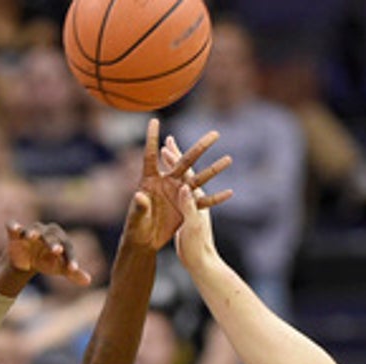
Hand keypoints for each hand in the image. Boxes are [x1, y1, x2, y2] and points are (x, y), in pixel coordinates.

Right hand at [0, 221, 90, 286]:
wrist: (26, 260)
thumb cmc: (48, 262)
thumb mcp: (60, 268)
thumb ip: (73, 273)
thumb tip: (88, 281)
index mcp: (60, 239)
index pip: (67, 247)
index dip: (71, 258)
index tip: (72, 270)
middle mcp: (46, 232)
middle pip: (51, 237)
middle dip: (53, 243)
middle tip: (57, 250)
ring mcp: (31, 231)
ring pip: (33, 229)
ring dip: (32, 232)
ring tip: (31, 236)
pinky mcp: (16, 233)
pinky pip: (13, 226)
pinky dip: (13, 226)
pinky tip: (14, 228)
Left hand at [124, 118, 232, 250]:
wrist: (144, 242)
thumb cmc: (135, 229)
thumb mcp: (136, 219)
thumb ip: (139, 206)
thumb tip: (140, 196)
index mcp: (150, 181)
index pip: (151, 156)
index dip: (152, 139)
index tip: (155, 120)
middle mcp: (166, 183)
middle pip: (184, 162)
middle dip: (199, 147)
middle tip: (215, 134)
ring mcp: (178, 195)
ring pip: (199, 179)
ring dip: (214, 169)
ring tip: (229, 159)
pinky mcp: (186, 209)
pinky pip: (204, 203)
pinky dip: (216, 199)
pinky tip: (230, 193)